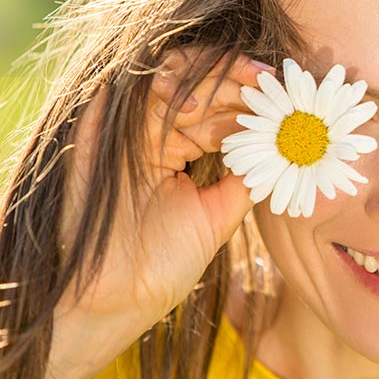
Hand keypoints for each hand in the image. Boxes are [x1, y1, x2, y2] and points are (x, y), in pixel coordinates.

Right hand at [58, 48, 265, 330]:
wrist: (114, 301)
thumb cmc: (164, 264)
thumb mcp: (220, 214)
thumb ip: (248, 176)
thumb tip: (285, 144)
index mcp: (178, 148)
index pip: (216, 104)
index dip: (249, 95)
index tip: (284, 93)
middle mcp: (152, 135)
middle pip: (195, 83)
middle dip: (235, 78)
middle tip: (268, 82)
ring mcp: (124, 132)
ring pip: (166, 77)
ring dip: (207, 77)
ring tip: (239, 93)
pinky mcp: (93, 134)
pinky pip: (123, 90)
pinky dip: (159, 87)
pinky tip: (191, 105)